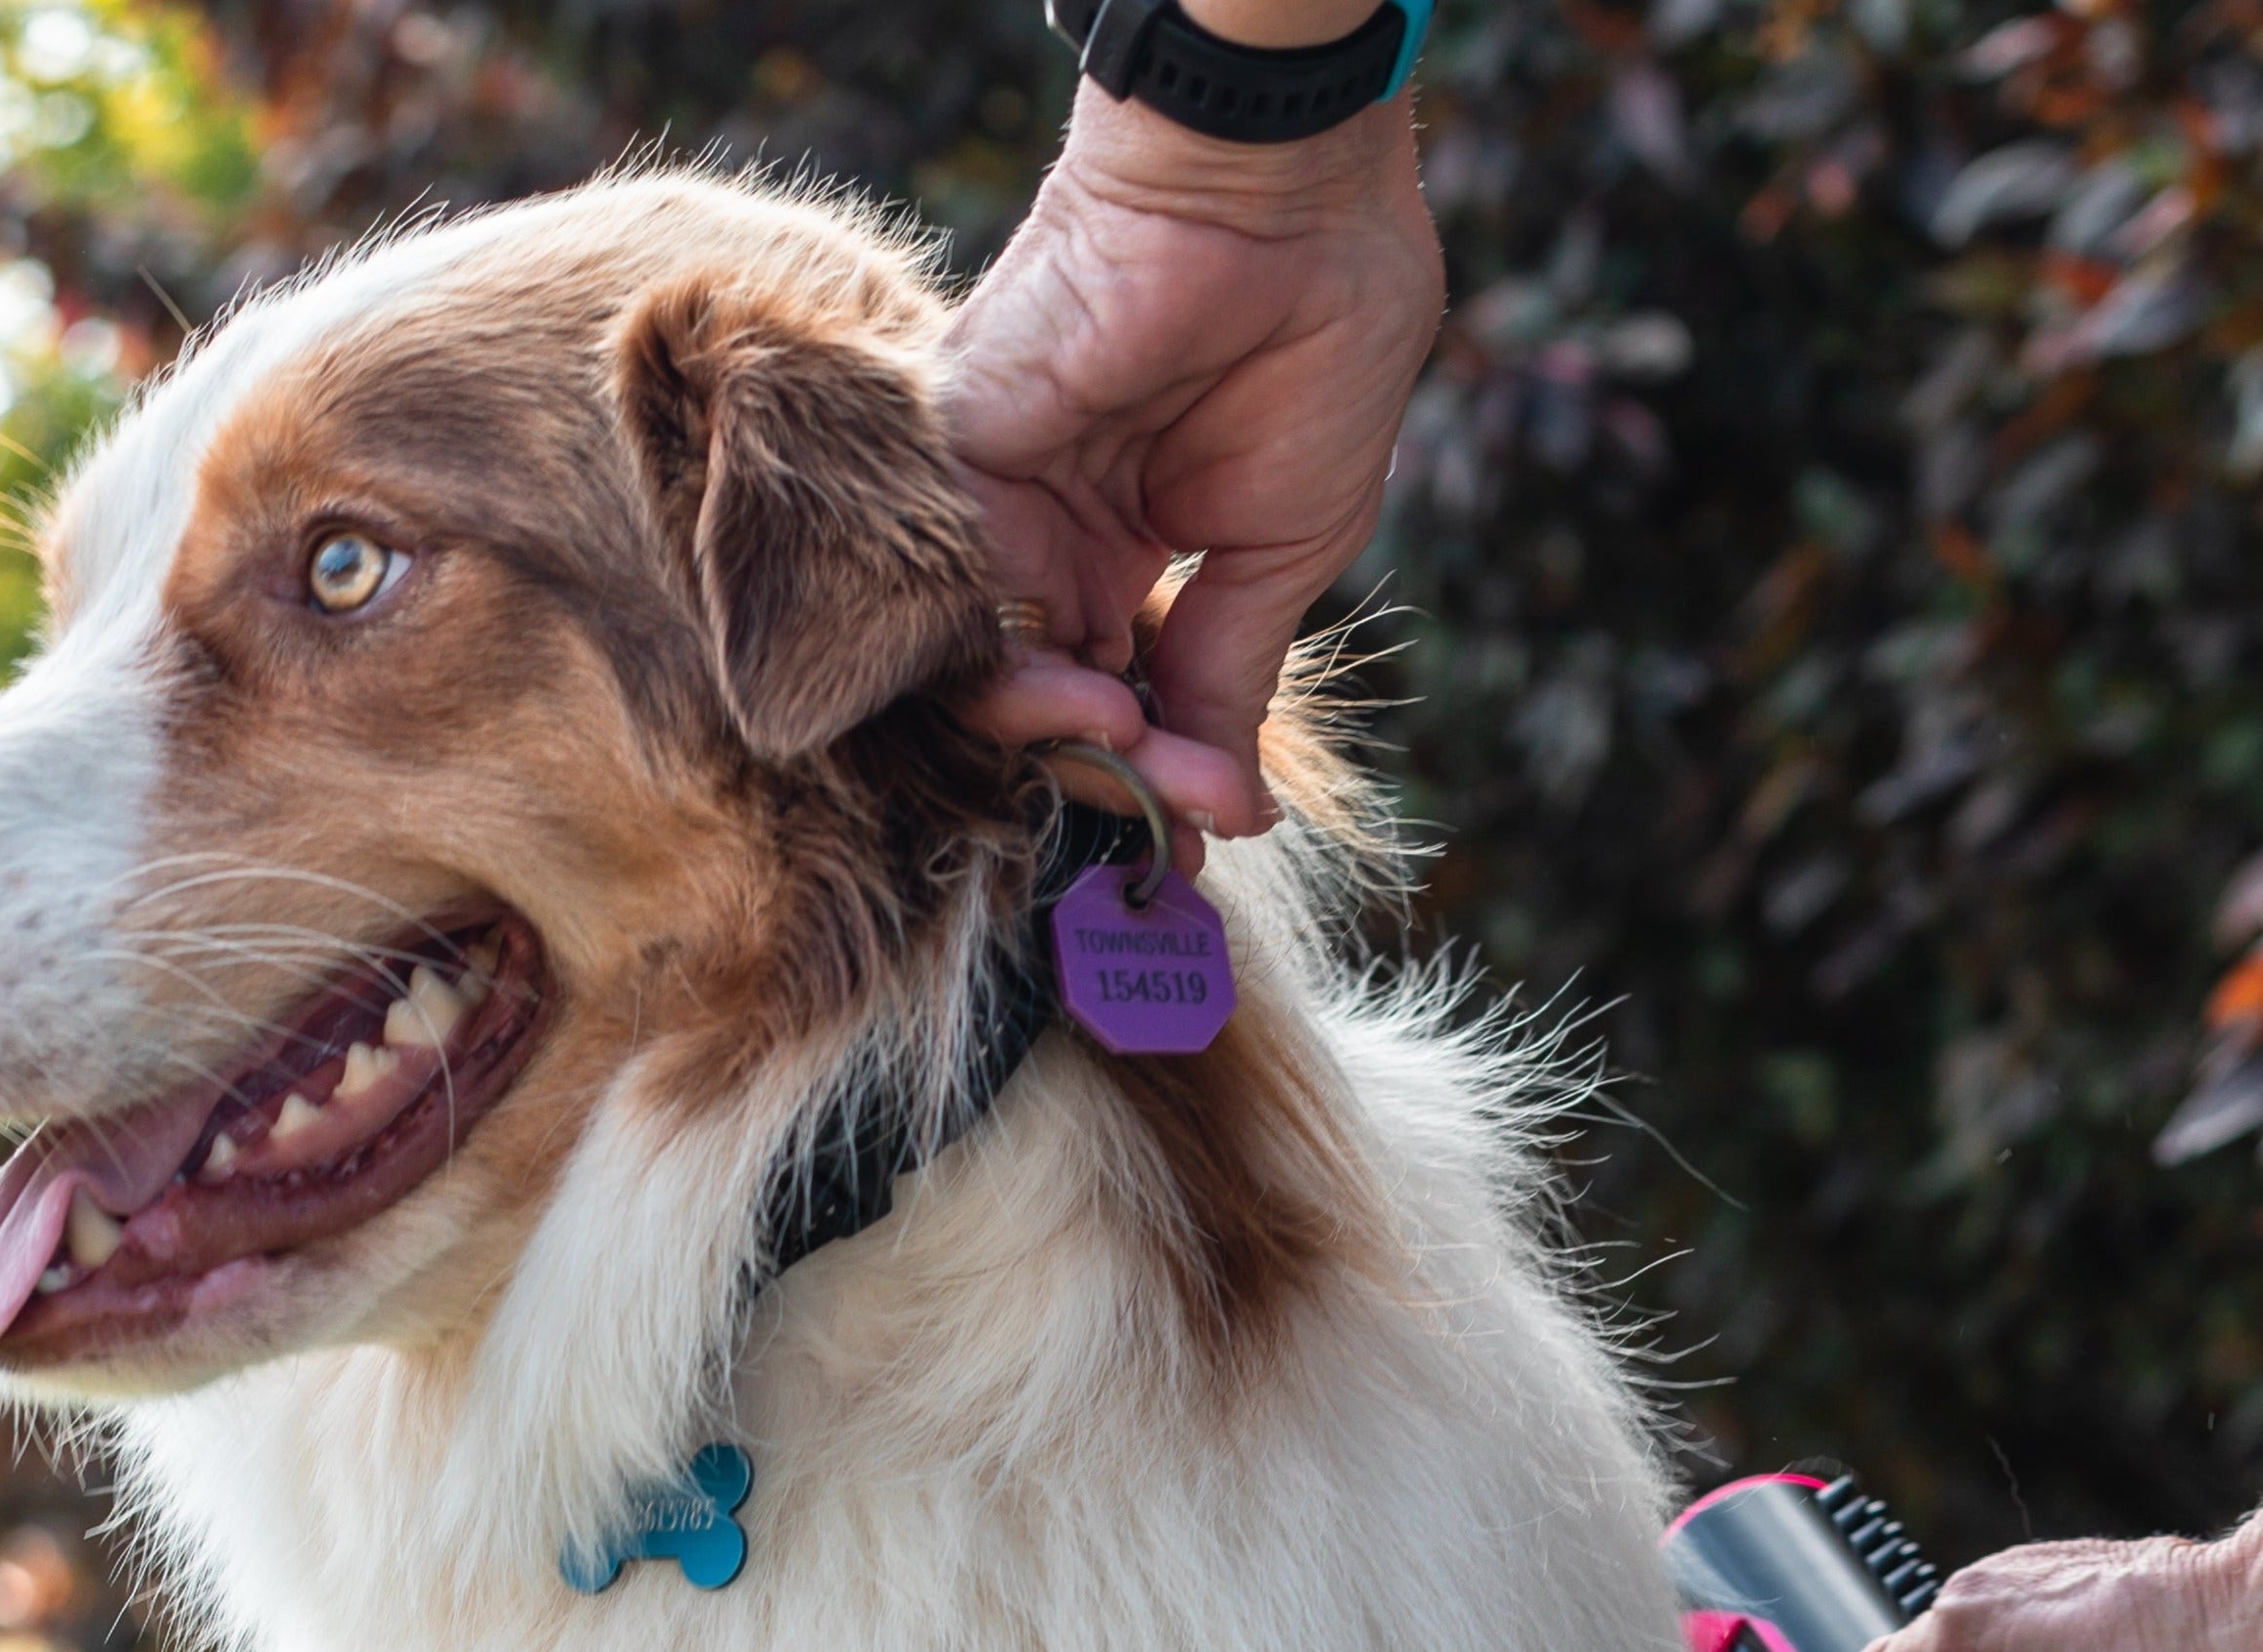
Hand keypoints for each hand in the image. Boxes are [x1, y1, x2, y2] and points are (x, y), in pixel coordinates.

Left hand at [946, 79, 1442, 838]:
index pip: (1122, 702)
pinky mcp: (953, 465)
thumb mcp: (1286, 550)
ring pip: (990, 671)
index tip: (1210, 837)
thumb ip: (1231, 677)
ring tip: (1140, 743)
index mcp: (1135, 558)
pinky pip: (945, 599)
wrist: (1282, 202)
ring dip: (1066, 737)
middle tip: (1177, 811)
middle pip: (1048, 703)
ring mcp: (999, 509)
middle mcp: (1055, 545)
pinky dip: (1015, 675)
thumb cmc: (1317, 345)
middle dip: (1113, 774)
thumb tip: (1231, 806)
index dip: (1159, 778)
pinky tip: (1093, 702)